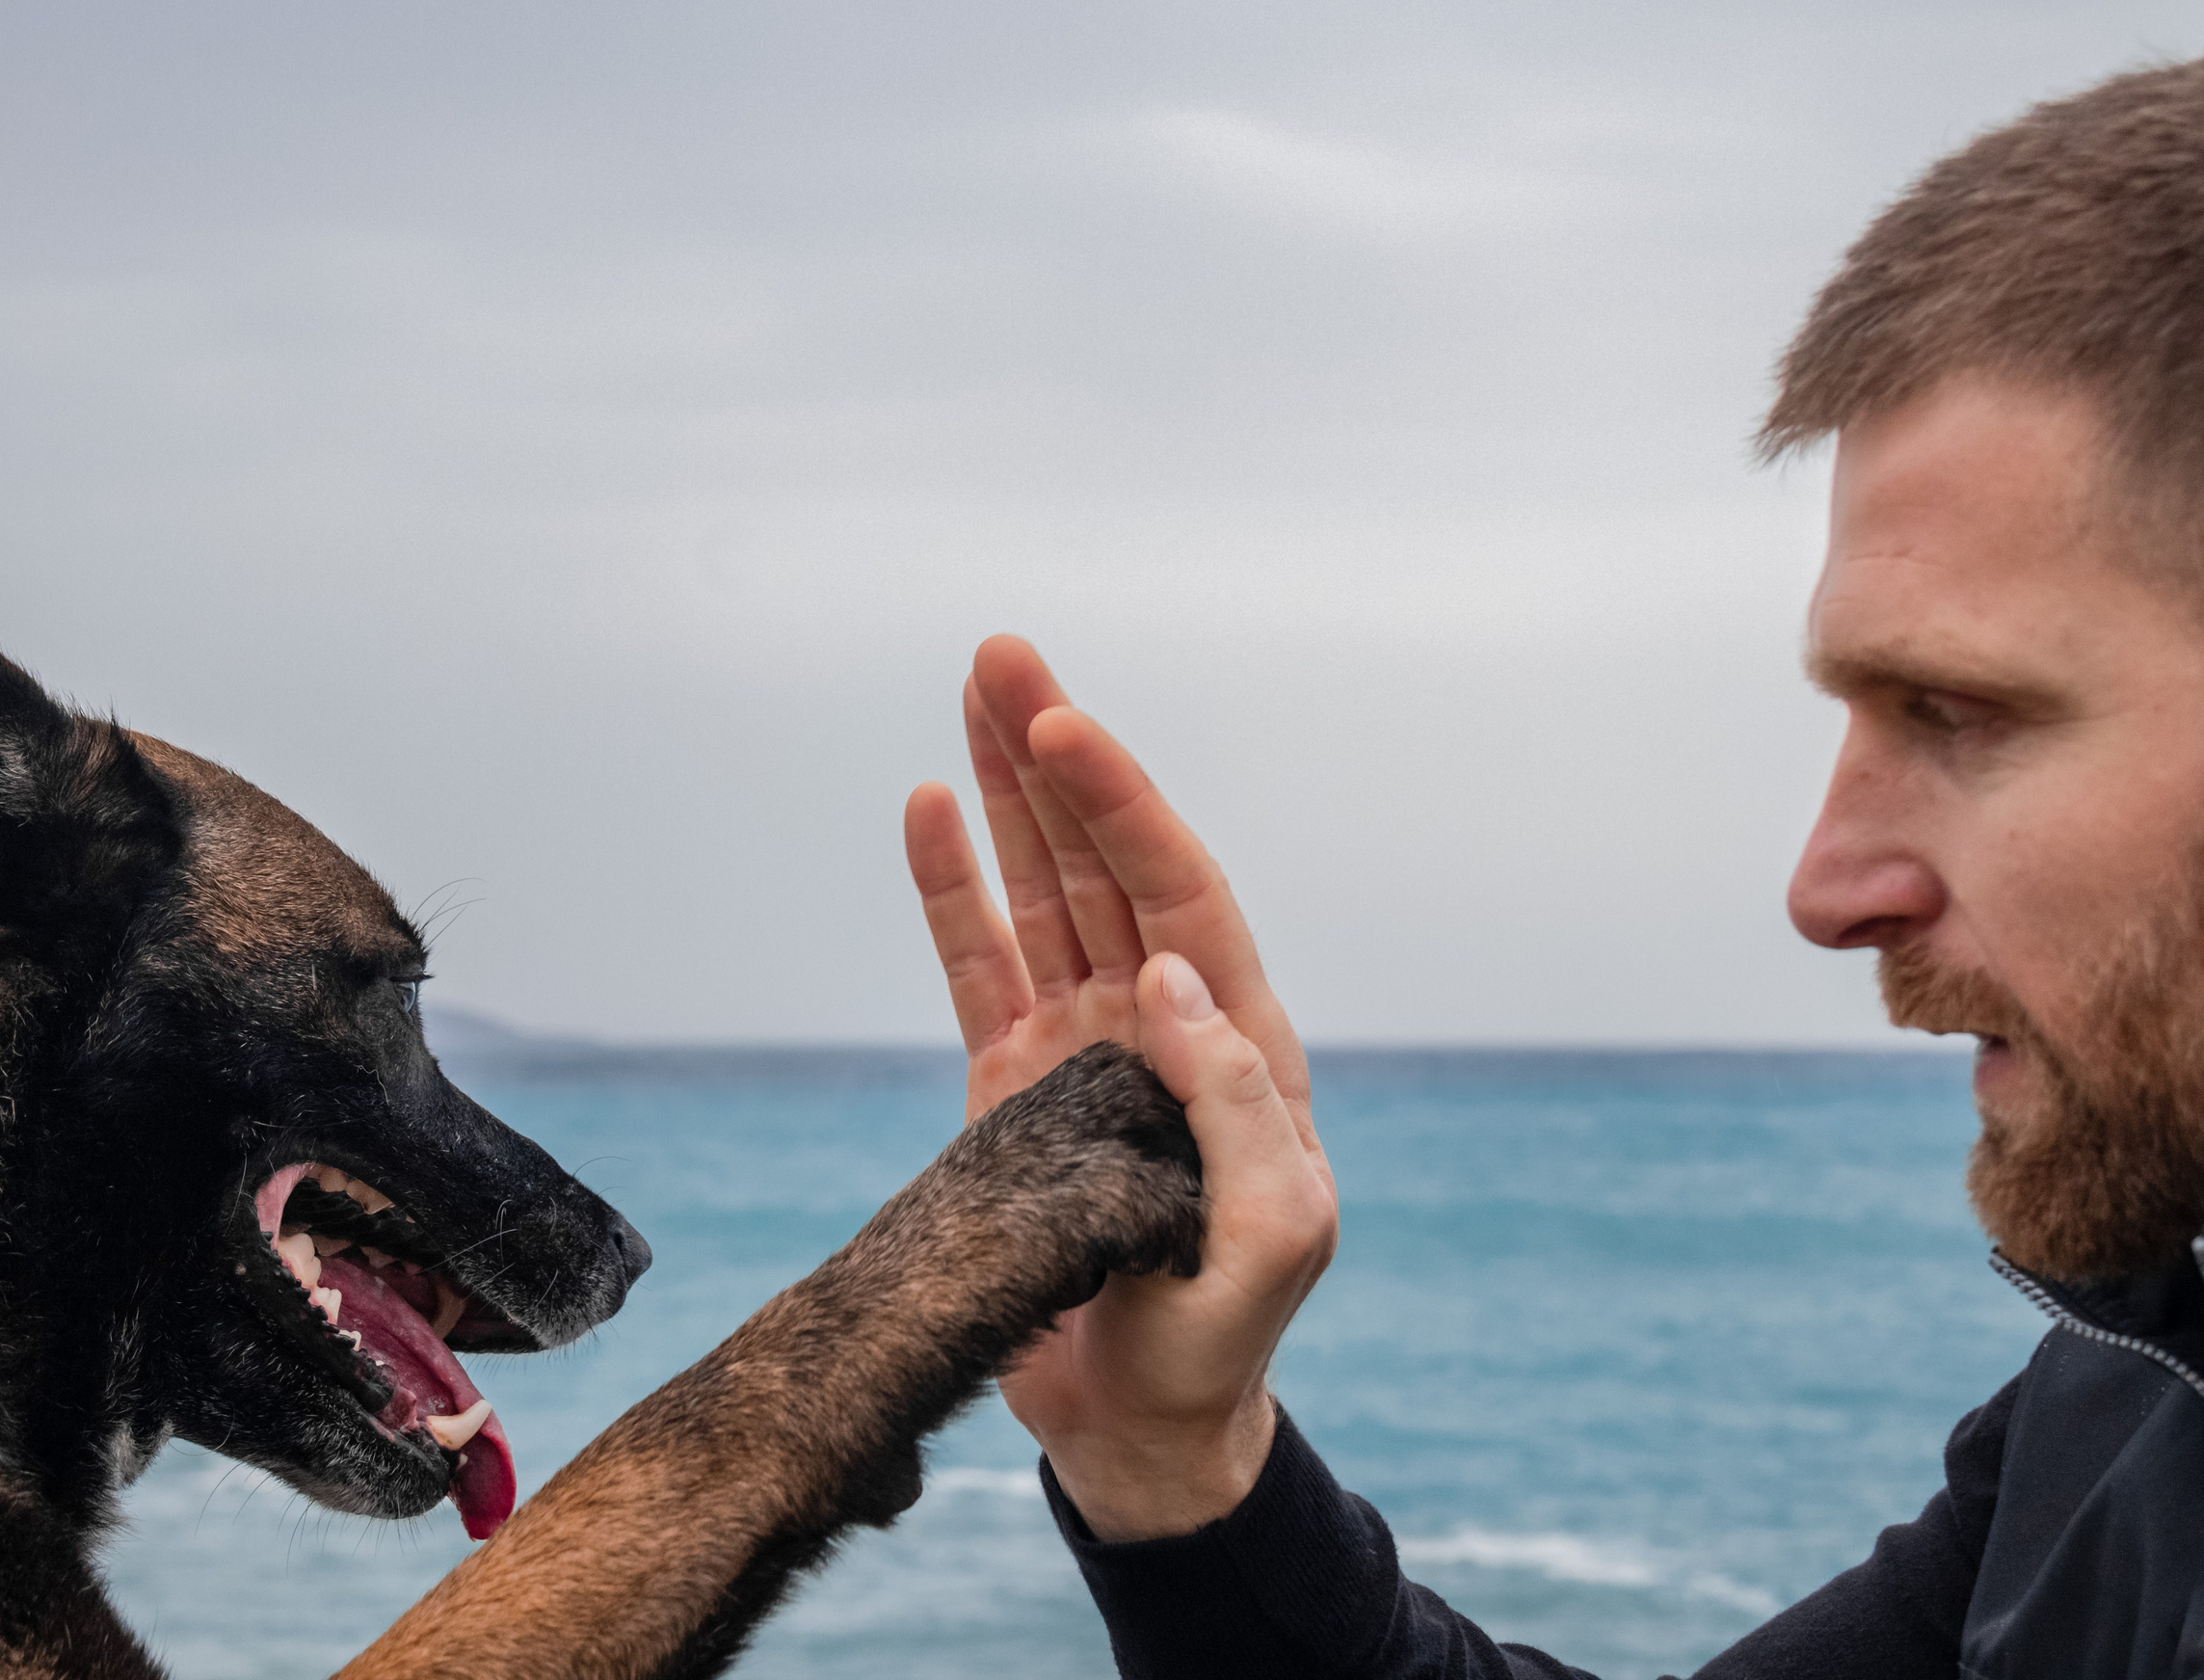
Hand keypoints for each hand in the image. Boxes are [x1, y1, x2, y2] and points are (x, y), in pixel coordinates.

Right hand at [904, 636, 1337, 1540]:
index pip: (1180, 893)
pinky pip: (977, 967)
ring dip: (1008, 795)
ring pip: (1041, 892)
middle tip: (1004, 654)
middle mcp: (1161, 1025)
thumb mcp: (1275, 1240)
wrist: (1141, 1429)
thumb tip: (1171, 980)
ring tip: (974, 693)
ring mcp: (1081, 1048)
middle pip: (1106, 862)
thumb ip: (1240, 1108)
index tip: (1066, 728)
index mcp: (1241, 1045)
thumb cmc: (1221, 1343)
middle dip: (1059, 757)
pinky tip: (928, 811)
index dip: (1126, 807)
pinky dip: (952, 892)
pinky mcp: (1011, 1086)